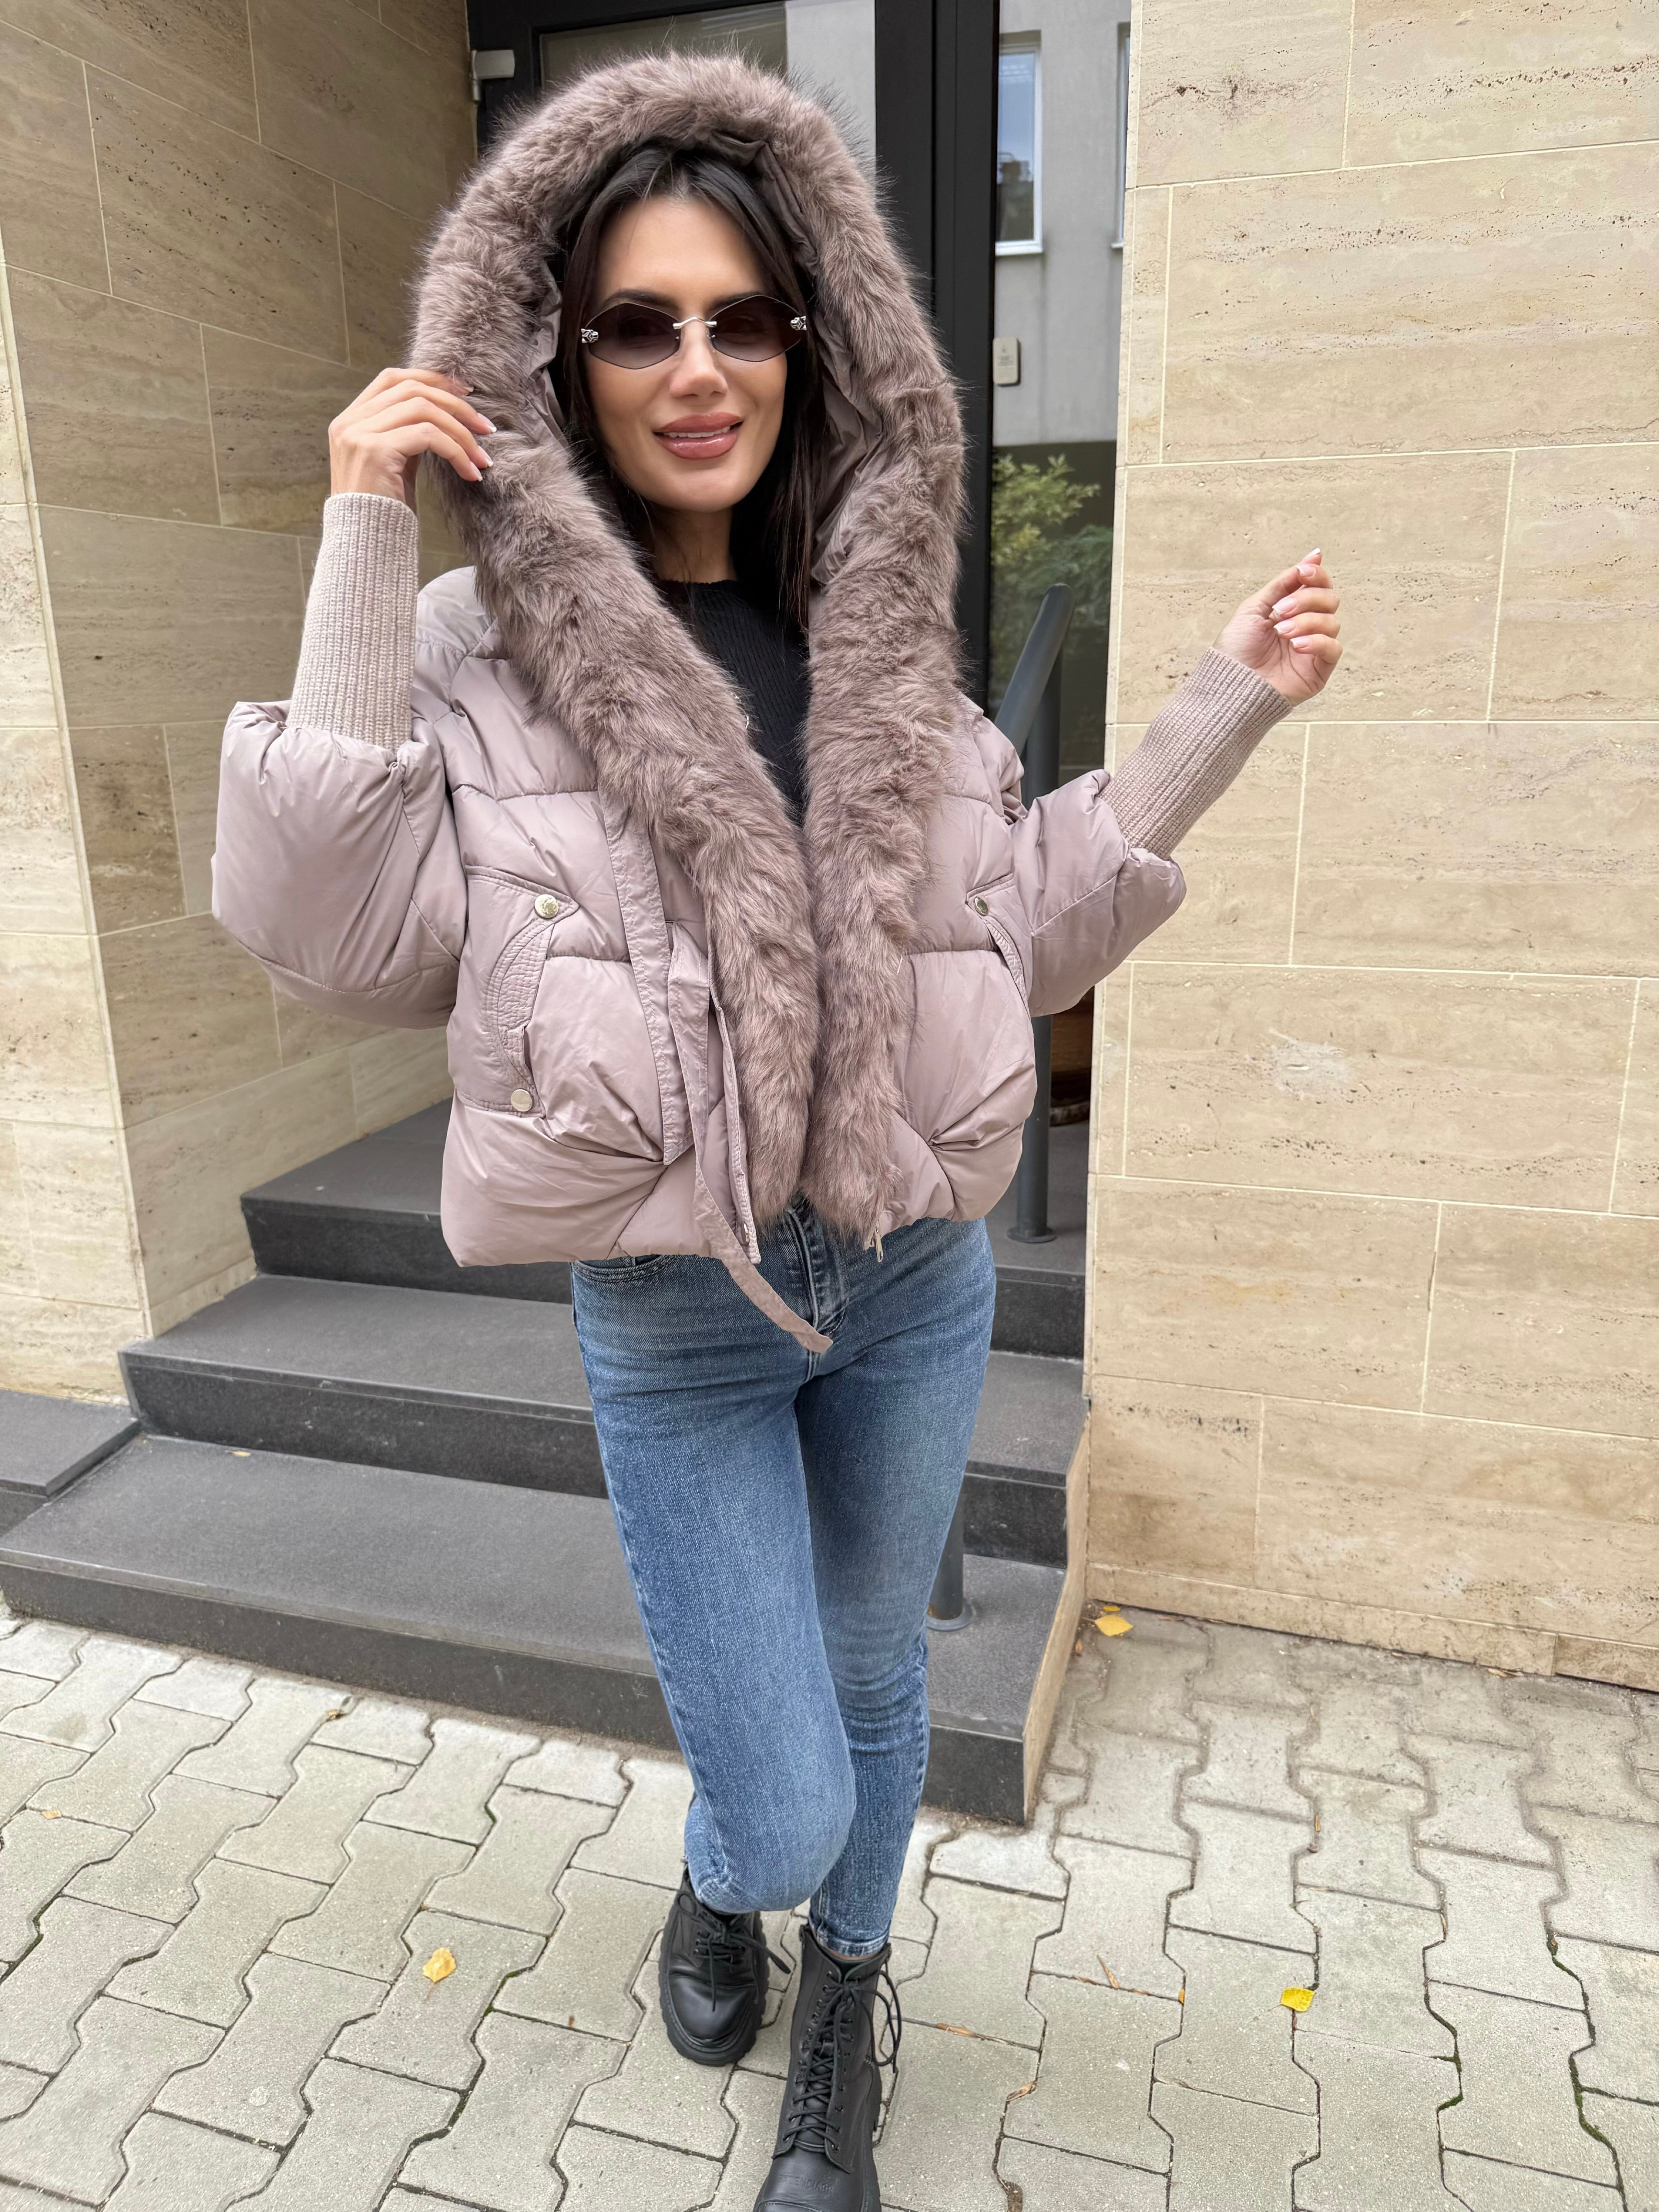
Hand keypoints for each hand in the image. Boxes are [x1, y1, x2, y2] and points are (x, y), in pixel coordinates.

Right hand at [328, 367, 496, 507]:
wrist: (364, 544)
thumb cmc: (384, 509)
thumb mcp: (395, 463)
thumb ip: (408, 434)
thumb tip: (447, 415)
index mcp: (351, 420)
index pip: (392, 379)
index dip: (431, 379)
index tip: (465, 392)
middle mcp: (350, 422)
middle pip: (412, 389)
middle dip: (455, 405)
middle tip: (486, 428)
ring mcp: (359, 434)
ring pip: (423, 409)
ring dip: (461, 431)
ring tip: (482, 457)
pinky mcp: (375, 450)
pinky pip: (428, 436)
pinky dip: (456, 451)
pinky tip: (471, 473)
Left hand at [1215, 550, 1341, 704]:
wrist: (1230, 684)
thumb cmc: (1236, 649)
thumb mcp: (1255, 608)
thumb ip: (1283, 583)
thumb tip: (1314, 555)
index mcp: (1292, 611)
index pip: (1318, 585)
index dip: (1316, 574)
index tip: (1303, 571)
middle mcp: (1307, 627)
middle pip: (1329, 599)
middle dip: (1306, 599)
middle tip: (1280, 610)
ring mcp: (1314, 648)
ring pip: (1332, 621)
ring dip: (1306, 621)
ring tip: (1281, 632)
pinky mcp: (1319, 670)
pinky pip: (1334, 648)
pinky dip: (1317, 641)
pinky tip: (1296, 645)